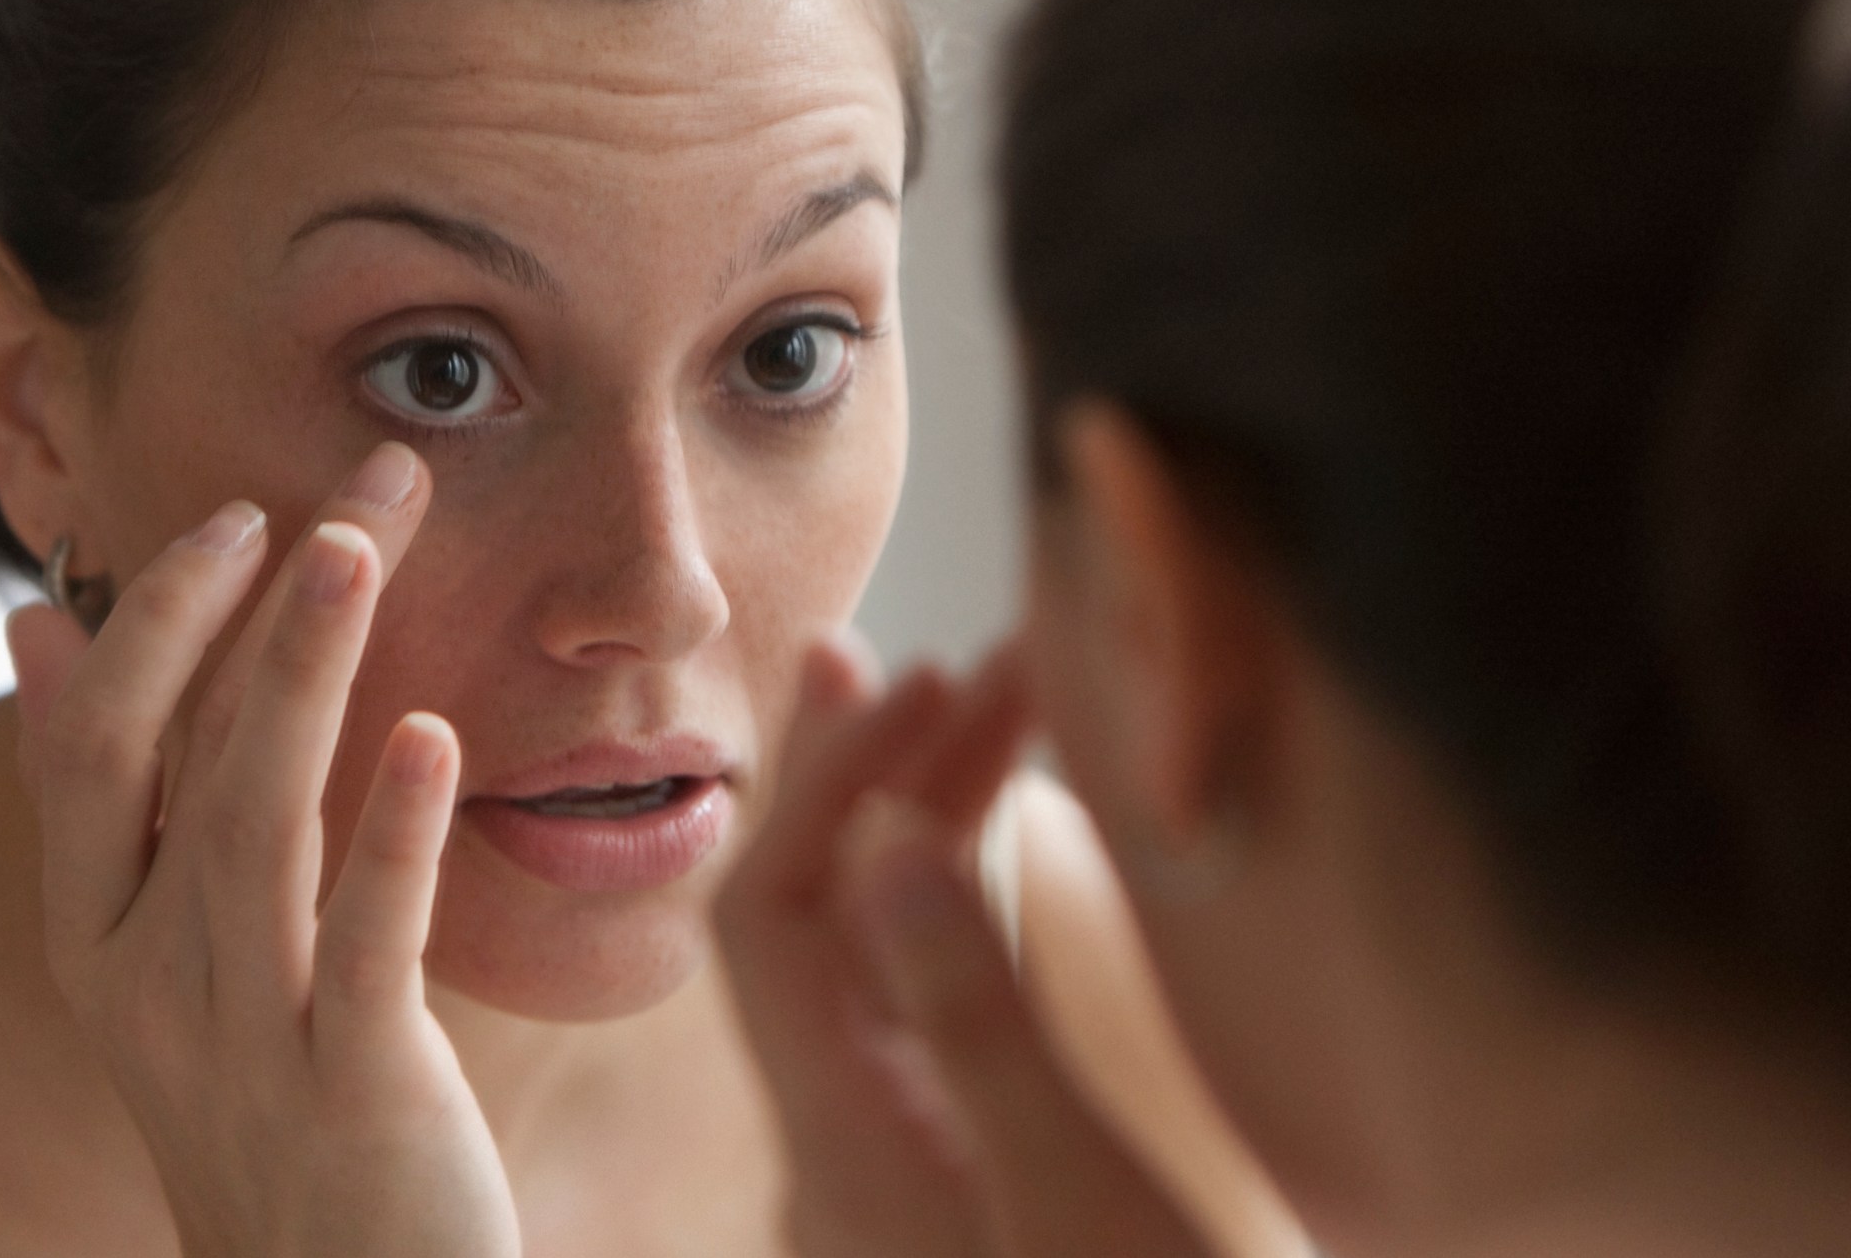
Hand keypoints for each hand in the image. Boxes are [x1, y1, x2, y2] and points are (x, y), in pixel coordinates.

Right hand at [6, 443, 518, 1257]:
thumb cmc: (263, 1097)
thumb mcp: (161, 952)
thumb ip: (108, 800)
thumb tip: (35, 629)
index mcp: (99, 936)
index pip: (97, 745)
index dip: (161, 619)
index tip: (243, 511)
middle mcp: (145, 982)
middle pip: (174, 760)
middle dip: (247, 608)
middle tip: (353, 483)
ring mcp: (243, 1040)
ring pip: (254, 831)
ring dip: (302, 675)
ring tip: (358, 547)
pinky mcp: (354, 1092)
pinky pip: (363, 950)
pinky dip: (395, 839)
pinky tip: (432, 738)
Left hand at [716, 643, 1215, 1257]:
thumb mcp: (1078, 1195)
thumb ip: (976, 1018)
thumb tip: (884, 841)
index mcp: (853, 1147)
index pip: (773, 918)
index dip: (829, 781)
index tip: (922, 672)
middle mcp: (855, 1153)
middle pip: (821, 924)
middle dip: (891, 774)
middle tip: (989, 656)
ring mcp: (910, 1173)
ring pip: (887, 963)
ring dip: (940, 827)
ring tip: (1009, 701)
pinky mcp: (971, 1184)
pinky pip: (939, 1013)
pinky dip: (978, 908)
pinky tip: (1026, 845)